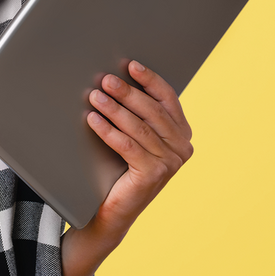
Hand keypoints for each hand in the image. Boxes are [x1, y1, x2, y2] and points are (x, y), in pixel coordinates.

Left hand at [85, 60, 194, 238]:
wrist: (112, 210)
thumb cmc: (119, 168)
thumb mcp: (134, 137)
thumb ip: (137, 115)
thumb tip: (116, 81)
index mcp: (181, 133)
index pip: (168, 99)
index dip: (150, 80)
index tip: (131, 65)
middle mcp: (181, 148)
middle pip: (152, 111)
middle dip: (128, 93)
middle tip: (106, 80)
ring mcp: (170, 163)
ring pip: (139, 127)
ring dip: (115, 109)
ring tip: (95, 96)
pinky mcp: (153, 175)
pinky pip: (128, 146)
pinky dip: (108, 130)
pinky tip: (93, 119)